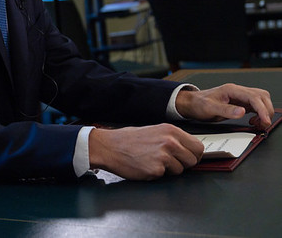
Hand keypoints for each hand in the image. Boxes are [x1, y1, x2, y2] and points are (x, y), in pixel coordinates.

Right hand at [89, 124, 203, 178]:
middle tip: (169, 162)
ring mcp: (164, 156)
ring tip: (153, 162)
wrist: (108, 147)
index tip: (187, 157)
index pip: (198, 146)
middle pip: (193, 160)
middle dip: (184, 164)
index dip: (193, 155)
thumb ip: (172, 139)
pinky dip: (156, 174)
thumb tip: (187, 149)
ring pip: (181, 170)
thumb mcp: (154, 131)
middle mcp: (170, 142)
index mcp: (170, 130)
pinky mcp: (156, 169)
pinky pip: (165, 176)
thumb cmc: (127, 140)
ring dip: (169, 170)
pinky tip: (145, 166)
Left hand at [175, 84, 273, 129]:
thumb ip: (226, 110)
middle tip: (263, 124)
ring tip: (258, 123)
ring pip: (260, 100)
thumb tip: (242, 112)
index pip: (254, 97)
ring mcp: (239, 96)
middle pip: (261, 97)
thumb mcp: (209, 108)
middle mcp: (237, 91)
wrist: (191, 103)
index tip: (265, 120)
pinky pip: (255, 106)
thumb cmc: (198, 104)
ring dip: (264, 112)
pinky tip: (254, 121)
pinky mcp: (240, 103)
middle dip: (266, 110)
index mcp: (231, 90)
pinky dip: (259, 114)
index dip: (262, 109)